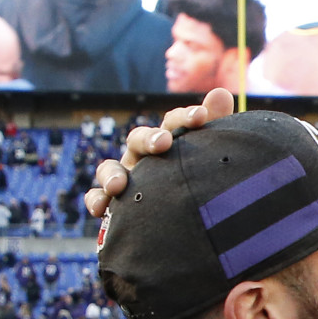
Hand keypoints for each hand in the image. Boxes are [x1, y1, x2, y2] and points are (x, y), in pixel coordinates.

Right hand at [84, 87, 235, 217]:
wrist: (187, 225)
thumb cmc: (199, 183)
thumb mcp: (208, 157)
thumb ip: (215, 127)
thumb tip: (221, 92)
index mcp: (168, 143)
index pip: (173, 124)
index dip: (184, 118)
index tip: (201, 117)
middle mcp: (143, 157)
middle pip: (139, 140)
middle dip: (149, 139)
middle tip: (164, 143)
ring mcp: (126, 179)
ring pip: (110, 169)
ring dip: (112, 174)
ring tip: (119, 185)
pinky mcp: (114, 205)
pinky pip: (98, 198)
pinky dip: (96, 200)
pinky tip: (101, 208)